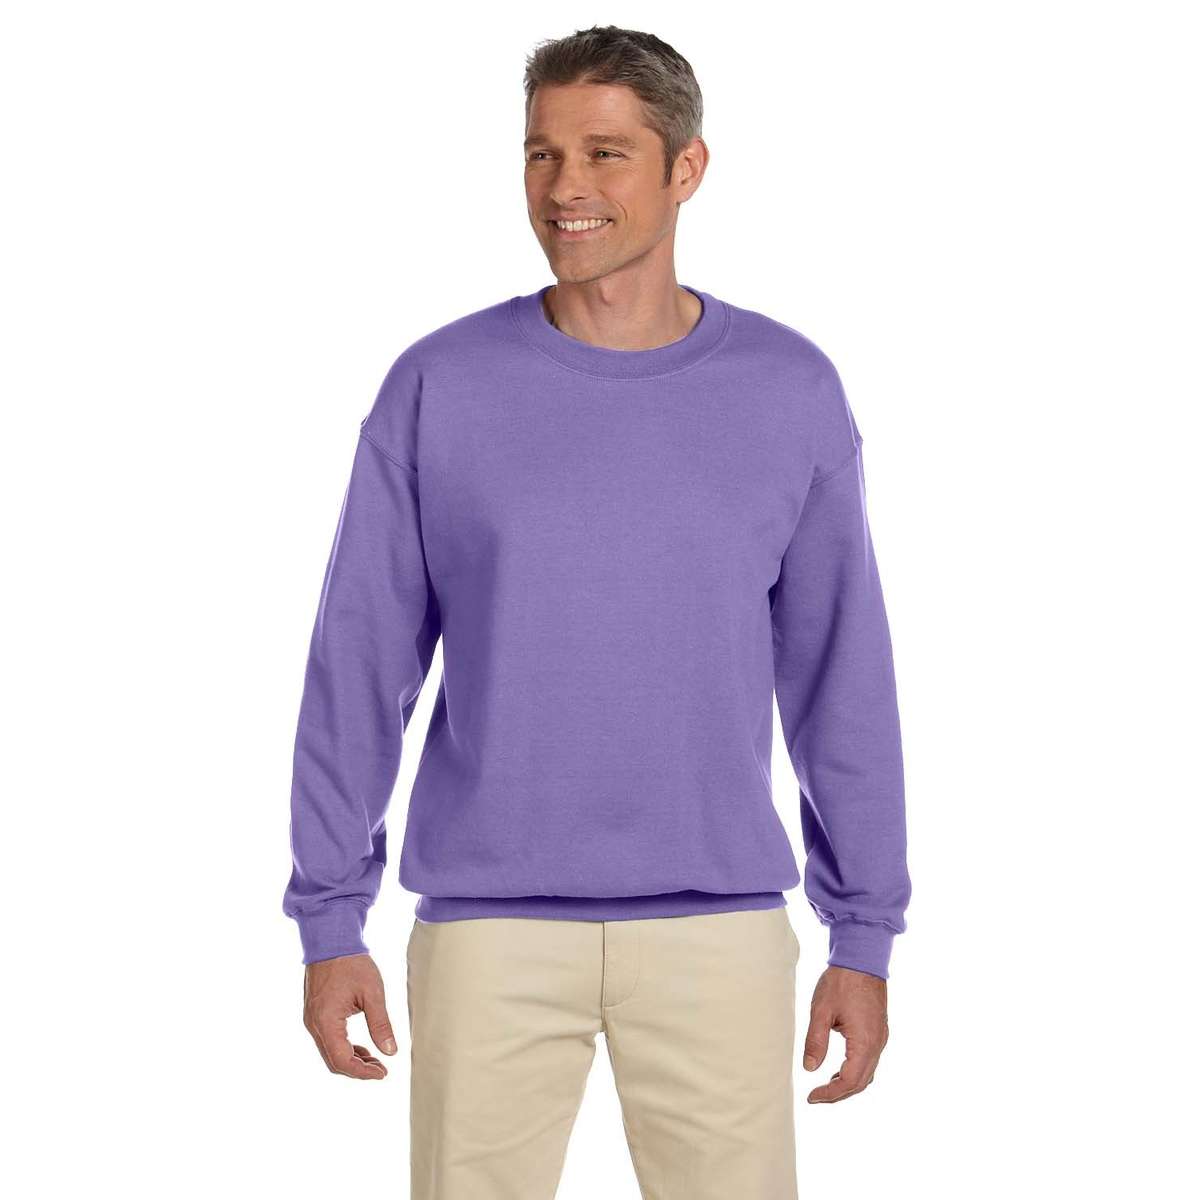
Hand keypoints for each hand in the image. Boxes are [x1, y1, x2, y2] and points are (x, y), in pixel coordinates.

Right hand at [302, 953, 397, 1079]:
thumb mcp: (372, 993)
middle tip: (381, 1070)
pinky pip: (327, 1040)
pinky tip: (362, 1047)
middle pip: (333, 1061)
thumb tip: (391, 1052)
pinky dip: (344, 1048)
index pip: (342, 1060)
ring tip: (375, 1060)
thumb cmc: (351, 963)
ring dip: (351, 1060)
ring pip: (329, 1052)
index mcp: (326, 1021)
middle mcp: (314, 1024)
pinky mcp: (314, 1014)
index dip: (362, 1072)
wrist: (330, 939)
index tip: (383, 1073)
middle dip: (358, 1070)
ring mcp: (311, 1019)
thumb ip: (380, 1024)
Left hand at [802, 965, 888, 1102]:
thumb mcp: (821, 1010)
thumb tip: (809, 1069)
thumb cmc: (841, 981)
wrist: (862, 957)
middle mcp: (877, 1044)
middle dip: (839, 1093)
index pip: (849, 1081)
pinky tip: (839, 1067)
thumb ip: (815, 1041)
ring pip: (867, 1073)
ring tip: (825, 1086)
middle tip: (816, 1097)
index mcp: (864, 1042)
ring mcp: (881, 1038)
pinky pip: (870, 1060)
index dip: (830, 1093)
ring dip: (848, 1083)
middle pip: (861, 1082)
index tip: (811, 1096)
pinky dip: (855, 1070)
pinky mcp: (879, 1030)